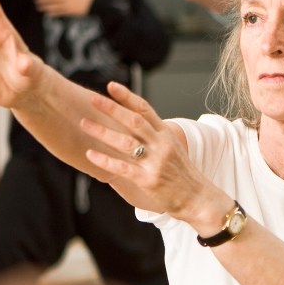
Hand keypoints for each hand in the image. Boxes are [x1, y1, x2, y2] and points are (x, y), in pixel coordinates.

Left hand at [79, 80, 228, 226]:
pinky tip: (90, 154)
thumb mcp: (173, 149)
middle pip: (134, 120)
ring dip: (103, 132)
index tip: (110, 85)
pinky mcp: (148, 180)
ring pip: (126, 142)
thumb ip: (154, 136)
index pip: (145, 109)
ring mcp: (155, 162)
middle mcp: (161, 144)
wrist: (198, 198)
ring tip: (84, 123)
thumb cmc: (182, 175)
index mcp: (166, 134)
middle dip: (112, 108)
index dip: (127, 96)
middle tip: (92, 98)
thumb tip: (134, 125)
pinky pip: (123, 167)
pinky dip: (105, 160)